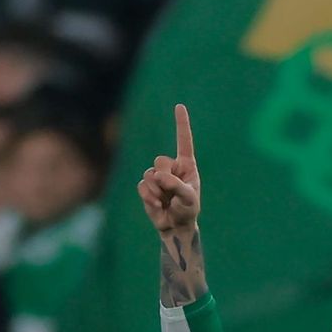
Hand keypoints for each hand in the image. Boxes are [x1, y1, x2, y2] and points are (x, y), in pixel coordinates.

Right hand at [137, 104, 200, 233]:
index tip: (179, 106)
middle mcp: (171, 167)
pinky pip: (142, 186)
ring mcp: (157, 177)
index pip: (183, 141)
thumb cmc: (188, 210)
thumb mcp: (189, 198)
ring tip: (166, 201)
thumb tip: (157, 176)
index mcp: (186, 165)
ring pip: (149, 175)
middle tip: (171, 193)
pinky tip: (157, 205)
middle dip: (164, 178)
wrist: (175, 226)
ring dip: (157, 191)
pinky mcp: (146, 187)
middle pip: (159, 161)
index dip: (181, 123)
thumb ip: (175, 184)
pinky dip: (149, 197)